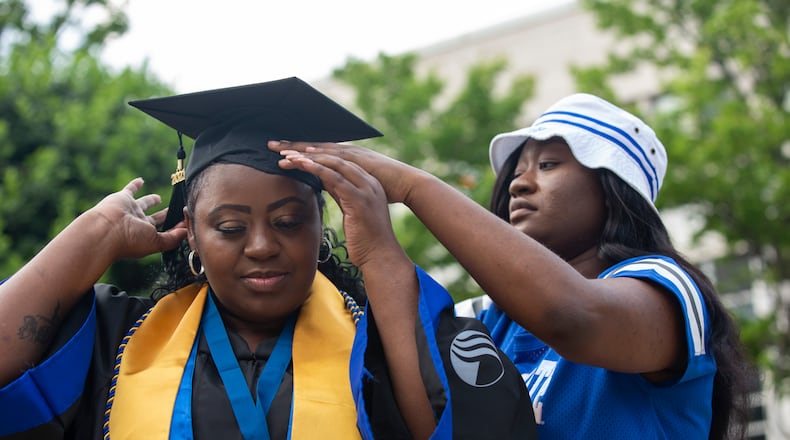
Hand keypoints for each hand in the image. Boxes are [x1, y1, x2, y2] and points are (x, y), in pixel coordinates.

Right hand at [90, 178, 186, 260]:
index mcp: (146, 236)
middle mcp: (138, 224)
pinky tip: (141, 180)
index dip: (176, 228)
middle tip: (177, 210)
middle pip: (156, 219)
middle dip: (166, 215)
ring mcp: (131, 210)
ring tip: (159, 198)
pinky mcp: (123, 198)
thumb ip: (172, 238)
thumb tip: (185, 232)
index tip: (188, 222)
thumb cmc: (129, 240)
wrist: (104, 230)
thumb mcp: (156, 242)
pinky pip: (130, 189)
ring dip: (152, 200)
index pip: (165, 232)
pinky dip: (135, 184)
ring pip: (144, 203)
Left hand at [272, 146, 405, 269]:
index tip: (297, 154)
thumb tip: (326, 182)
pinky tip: (301, 164)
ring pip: (334, 165)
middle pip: (336, 159)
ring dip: (309, 159)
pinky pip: (335, 178)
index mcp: (369, 184)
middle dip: (310, 153)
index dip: (318, 157)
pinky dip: (317, 169)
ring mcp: (366, 189)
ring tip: (288, 156)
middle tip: (286, 150)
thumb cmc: (367, 239)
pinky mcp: (359, 199)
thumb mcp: (352, 211)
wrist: (382, 257)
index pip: (341, 163)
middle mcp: (369, 182)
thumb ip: (342, 194)